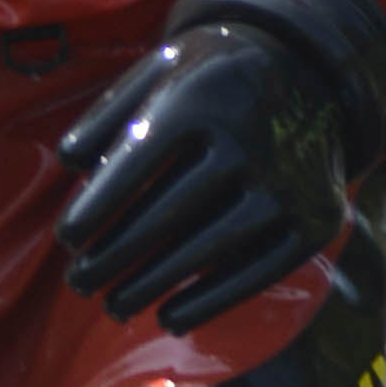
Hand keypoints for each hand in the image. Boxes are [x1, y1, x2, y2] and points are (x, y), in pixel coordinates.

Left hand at [54, 0, 385, 330]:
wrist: (311, 71)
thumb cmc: (209, 77)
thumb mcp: (160, 69)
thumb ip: (110, 111)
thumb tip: (68, 163)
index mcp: (200, 97)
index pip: (137, 163)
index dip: (97, 206)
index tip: (68, 239)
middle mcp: (248, 140)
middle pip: (168, 214)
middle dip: (115, 256)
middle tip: (79, 284)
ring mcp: (288, 182)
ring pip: (208, 249)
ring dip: (154, 285)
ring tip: (114, 305)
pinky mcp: (317, 219)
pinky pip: (257, 271)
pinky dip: (211, 300)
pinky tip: (170, 317)